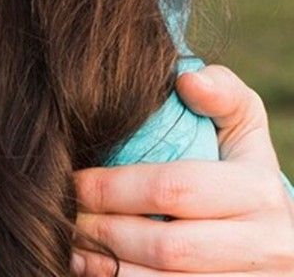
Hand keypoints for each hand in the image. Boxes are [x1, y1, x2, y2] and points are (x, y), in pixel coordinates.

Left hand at [71, 65, 293, 274]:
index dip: (114, 187)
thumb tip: (186, 78)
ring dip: (109, 270)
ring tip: (71, 249)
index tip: (73, 180)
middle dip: (104, 231)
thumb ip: (224, 96)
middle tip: (64, 216)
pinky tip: (96, 272)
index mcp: (261, 192)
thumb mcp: (245, 132)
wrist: (283, 246)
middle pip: (167, 246)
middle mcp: (269, 246)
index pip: (175, 188)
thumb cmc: (242, 175)